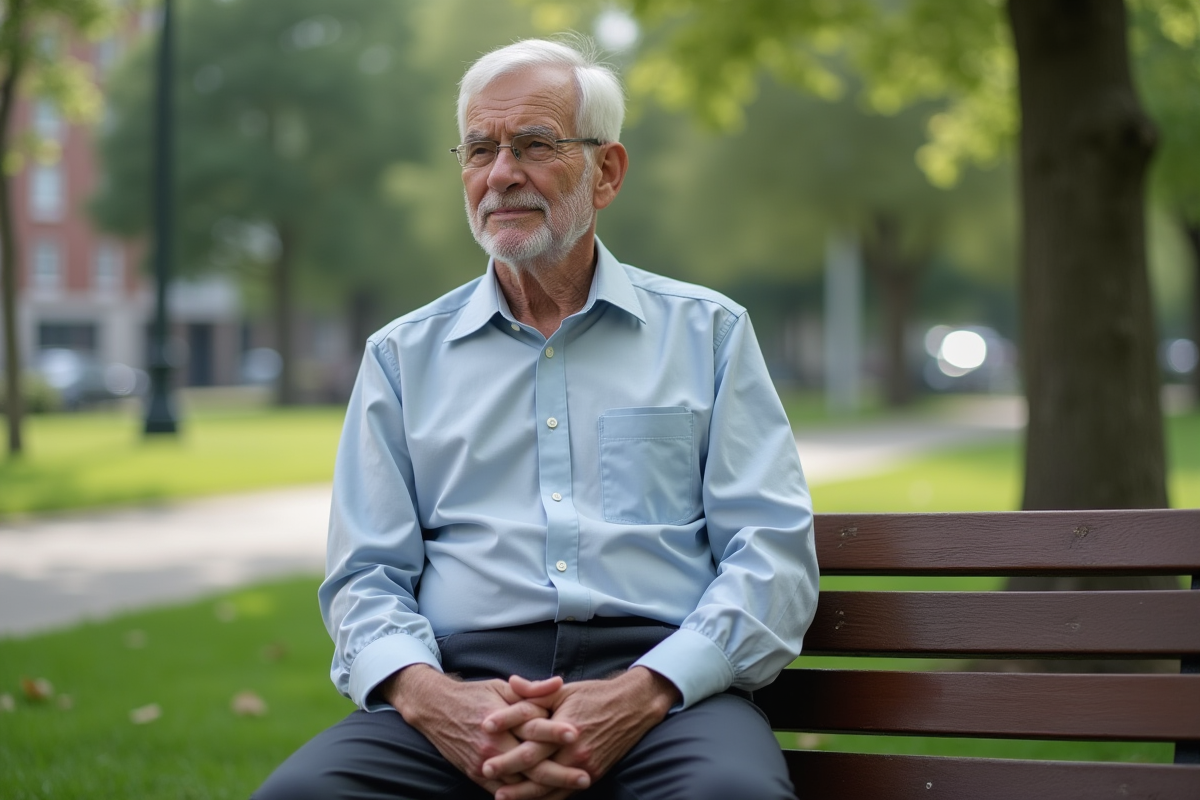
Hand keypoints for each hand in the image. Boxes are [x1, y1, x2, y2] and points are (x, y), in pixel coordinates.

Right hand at [383, 665, 586, 795]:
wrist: (436, 710)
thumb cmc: (474, 696)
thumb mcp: (502, 688)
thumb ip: (531, 690)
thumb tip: (559, 682)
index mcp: (500, 721)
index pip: (531, 728)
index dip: (554, 732)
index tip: (577, 734)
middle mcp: (492, 746)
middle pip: (530, 765)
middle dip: (559, 773)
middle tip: (585, 777)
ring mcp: (484, 765)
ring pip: (519, 785)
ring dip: (546, 790)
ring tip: (571, 792)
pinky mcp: (477, 776)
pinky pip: (504, 793)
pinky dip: (523, 798)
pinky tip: (545, 799)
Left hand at [481, 667, 681, 799]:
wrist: (632, 707)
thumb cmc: (595, 695)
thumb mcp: (564, 689)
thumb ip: (536, 691)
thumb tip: (511, 683)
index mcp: (566, 727)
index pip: (530, 735)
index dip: (506, 734)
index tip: (484, 732)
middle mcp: (575, 751)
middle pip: (536, 767)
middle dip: (508, 771)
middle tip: (484, 771)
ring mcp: (584, 767)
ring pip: (549, 787)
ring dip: (524, 794)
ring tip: (500, 796)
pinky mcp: (591, 775)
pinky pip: (565, 793)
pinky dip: (546, 799)